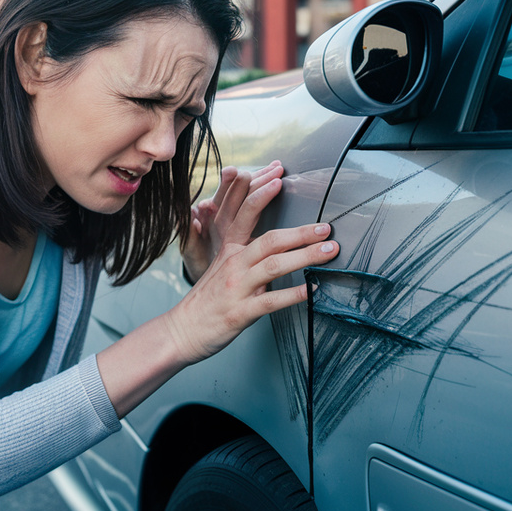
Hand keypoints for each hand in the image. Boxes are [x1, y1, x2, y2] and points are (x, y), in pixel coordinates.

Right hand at [165, 171, 338, 363]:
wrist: (182, 330)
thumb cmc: (207, 300)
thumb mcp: (221, 268)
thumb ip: (244, 254)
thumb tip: (275, 246)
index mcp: (229, 250)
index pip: (244, 215)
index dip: (260, 196)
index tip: (278, 180)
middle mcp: (233, 265)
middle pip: (270, 240)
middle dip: (301, 232)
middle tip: (326, 227)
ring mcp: (237, 288)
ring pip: (273, 265)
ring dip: (305, 256)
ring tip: (329, 252)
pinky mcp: (240, 312)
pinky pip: (270, 301)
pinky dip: (294, 294)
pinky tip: (312, 290)